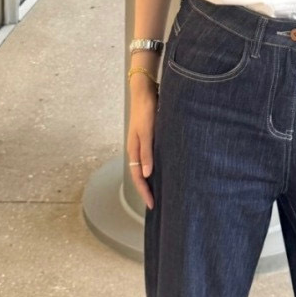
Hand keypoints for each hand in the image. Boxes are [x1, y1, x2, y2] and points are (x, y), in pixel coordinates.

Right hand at [127, 83, 156, 209]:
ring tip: (159, 191)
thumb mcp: (147, 132)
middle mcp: (136, 149)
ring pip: (143, 167)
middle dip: (145, 190)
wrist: (144, 91)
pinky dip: (153, 168)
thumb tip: (145, 175)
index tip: (152, 205)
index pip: (137, 177)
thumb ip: (147, 153)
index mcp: (134, 150)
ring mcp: (141, 143)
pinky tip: (161, 169)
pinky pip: (148, 158)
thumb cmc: (146, 111)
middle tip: (156, 203)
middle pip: (139, 175)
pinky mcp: (148, 137)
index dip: (144, 192)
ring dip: (149, 180)